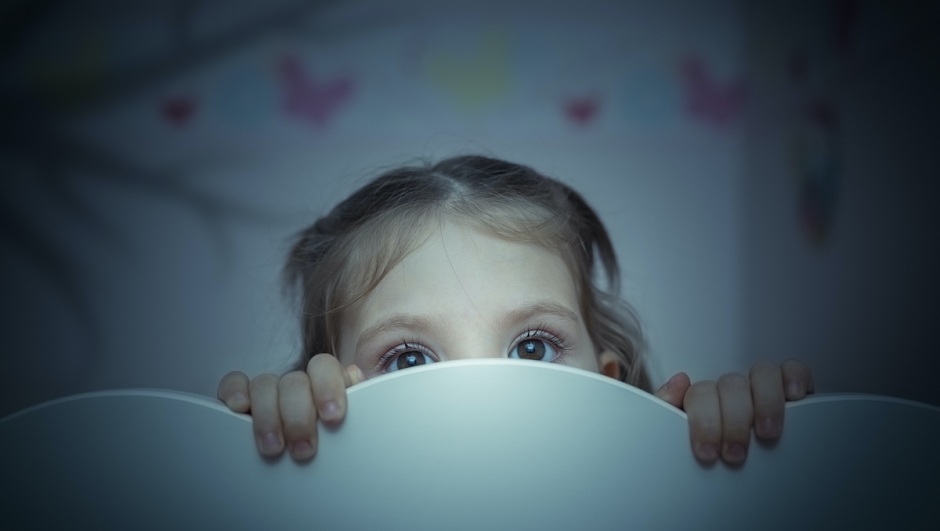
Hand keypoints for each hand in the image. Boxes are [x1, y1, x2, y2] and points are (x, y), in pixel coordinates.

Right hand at [216, 354, 364, 460]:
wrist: (309, 466)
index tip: (332, 417)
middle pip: (294, 381)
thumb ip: (358, 412)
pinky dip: (234, 391)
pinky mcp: (242, 399)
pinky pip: (234, 383)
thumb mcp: (350, 432)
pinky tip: (239, 408)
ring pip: (265, 384)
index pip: (325, 368)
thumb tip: (360, 386)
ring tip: (274, 448)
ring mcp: (270, 390)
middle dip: (298, 416)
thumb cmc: (333, 446)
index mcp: (326, 383)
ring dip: (269, 416)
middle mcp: (298, 384)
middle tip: (304, 449)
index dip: (328, 388)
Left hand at [652, 360, 814, 464]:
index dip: (704, 421)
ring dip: (766, 403)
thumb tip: (678, 381)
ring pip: (762, 374)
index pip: (701, 393)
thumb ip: (666, 411)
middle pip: (731, 385)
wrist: (738, 486)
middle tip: (735, 454)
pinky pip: (794, 370)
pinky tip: (794, 397)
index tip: (707, 453)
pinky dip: (795, 377)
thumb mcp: (679, 443)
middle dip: (734, 421)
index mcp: (704, 402)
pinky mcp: (792, 392)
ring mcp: (762, 389)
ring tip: (766, 434)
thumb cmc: (706, 460)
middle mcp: (732, 392)